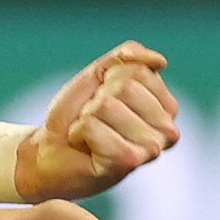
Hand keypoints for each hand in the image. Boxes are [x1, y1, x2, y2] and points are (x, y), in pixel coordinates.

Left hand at [16, 40, 179, 201]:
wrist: (53, 149)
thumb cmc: (79, 112)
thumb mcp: (101, 74)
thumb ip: (129, 58)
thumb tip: (161, 60)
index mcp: (166, 107)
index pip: (139, 71)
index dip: (109, 79)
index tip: (103, 98)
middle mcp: (167, 130)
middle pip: (125, 86)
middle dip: (98, 98)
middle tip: (95, 118)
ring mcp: (150, 149)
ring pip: (107, 105)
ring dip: (87, 116)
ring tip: (91, 132)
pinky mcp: (127, 162)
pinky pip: (91, 126)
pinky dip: (78, 131)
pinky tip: (85, 146)